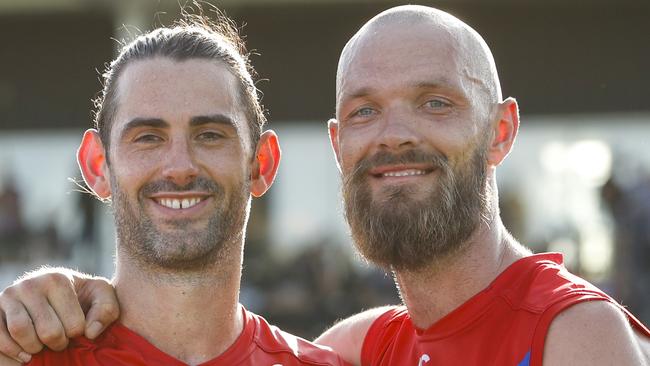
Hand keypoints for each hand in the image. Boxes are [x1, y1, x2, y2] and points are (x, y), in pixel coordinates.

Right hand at [0, 267, 119, 363]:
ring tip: (43, 346)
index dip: (78, 334)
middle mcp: (30, 284)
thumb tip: (91, 332)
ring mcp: (9, 296)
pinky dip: (11, 351)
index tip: (77, 330)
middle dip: (58, 344)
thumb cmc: (81, 295)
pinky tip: (25, 355)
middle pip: (47, 330)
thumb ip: (107, 309)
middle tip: (61, 342)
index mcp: (57, 279)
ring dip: (35, 348)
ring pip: (20, 331)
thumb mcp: (101, 295)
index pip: (73, 323)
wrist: (53, 291)